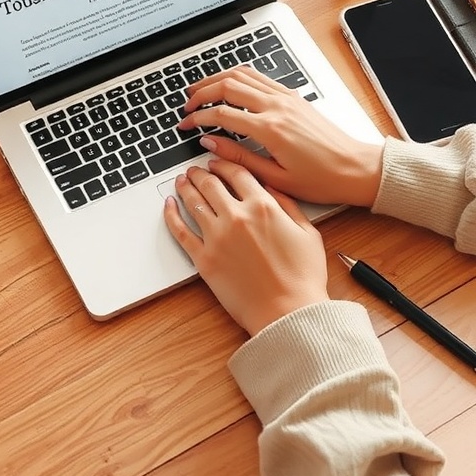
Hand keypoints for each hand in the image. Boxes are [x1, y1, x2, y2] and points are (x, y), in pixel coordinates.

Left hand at [164, 158, 328, 335]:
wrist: (288, 312)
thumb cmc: (303, 277)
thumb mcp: (307, 233)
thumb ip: (288, 205)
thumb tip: (271, 188)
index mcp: (263, 206)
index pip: (237, 174)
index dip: (224, 164)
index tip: (217, 163)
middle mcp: (236, 216)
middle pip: (211, 184)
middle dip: (201, 173)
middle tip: (195, 170)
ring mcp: (217, 237)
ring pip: (193, 202)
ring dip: (185, 188)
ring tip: (181, 181)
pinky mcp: (204, 260)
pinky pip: (181, 232)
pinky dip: (171, 215)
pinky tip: (168, 206)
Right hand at [178, 67, 382, 207]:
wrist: (355, 168)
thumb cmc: (322, 179)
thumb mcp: (275, 178)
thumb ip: (239, 158)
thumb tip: (211, 145)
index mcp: (271, 129)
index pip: (222, 114)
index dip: (197, 117)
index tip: (185, 124)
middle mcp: (278, 107)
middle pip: (228, 85)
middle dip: (202, 92)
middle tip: (186, 105)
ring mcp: (287, 98)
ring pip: (243, 74)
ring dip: (217, 79)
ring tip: (200, 90)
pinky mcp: (294, 97)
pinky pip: (260, 77)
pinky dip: (239, 76)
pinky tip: (229, 84)